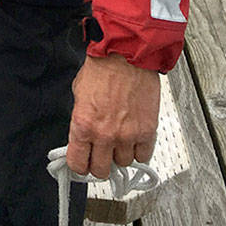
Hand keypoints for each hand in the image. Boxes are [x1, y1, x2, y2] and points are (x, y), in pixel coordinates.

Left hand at [67, 55, 159, 178]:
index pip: (78, 164)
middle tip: (101, 154)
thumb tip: (82, 138)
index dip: (80, 166)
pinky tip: (134, 138)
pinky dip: (139, 150)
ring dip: (120, 154)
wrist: (126, 54)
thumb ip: (81, 120)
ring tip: (120, 138)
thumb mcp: (79, 94)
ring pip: (123, 164)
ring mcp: (127, 136)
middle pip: (101, 171)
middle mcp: (105, 135)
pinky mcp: (147, 132)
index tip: (83, 163)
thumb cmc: (102, 68)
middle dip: (100, 164)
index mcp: (83, 125)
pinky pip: (143, 156)